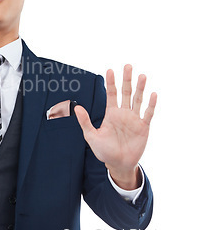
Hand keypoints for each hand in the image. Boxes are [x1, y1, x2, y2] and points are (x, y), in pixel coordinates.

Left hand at [74, 65, 156, 189]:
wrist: (118, 164)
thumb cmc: (104, 150)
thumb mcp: (91, 136)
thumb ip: (85, 122)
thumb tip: (77, 107)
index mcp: (111, 113)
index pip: (111, 94)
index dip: (110, 83)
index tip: (110, 70)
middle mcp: (123, 113)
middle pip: (126, 93)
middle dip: (126, 79)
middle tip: (128, 66)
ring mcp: (134, 119)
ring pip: (138, 100)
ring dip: (140, 88)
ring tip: (142, 76)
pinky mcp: (143, 127)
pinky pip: (147, 113)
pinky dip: (150, 104)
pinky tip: (152, 94)